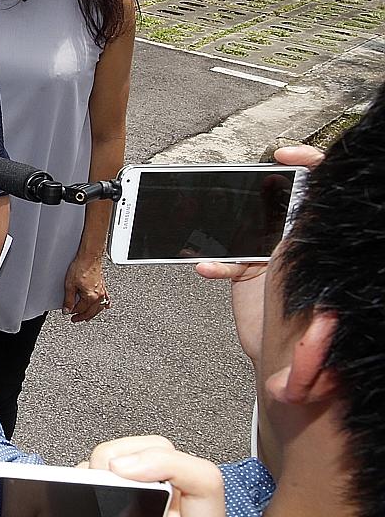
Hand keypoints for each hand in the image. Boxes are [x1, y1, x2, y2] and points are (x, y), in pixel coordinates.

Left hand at [63, 252, 109, 321]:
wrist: (89, 257)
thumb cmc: (81, 267)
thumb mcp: (69, 285)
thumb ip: (68, 300)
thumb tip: (67, 310)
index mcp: (90, 297)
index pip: (80, 309)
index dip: (73, 312)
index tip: (68, 313)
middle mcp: (98, 296)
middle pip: (90, 311)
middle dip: (82, 316)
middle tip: (76, 319)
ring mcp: (102, 291)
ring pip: (98, 307)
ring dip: (92, 313)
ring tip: (87, 317)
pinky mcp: (103, 286)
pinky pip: (106, 299)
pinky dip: (104, 305)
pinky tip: (105, 306)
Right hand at [195, 144, 323, 361]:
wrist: (289, 361)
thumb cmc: (311, 320)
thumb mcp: (307, 261)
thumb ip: (304, 228)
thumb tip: (311, 189)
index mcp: (311, 236)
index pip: (315, 190)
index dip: (307, 163)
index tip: (282, 156)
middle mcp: (291, 242)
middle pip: (271, 204)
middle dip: (249, 193)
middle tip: (228, 185)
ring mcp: (267, 255)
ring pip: (240, 230)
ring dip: (218, 233)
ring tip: (202, 233)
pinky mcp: (246, 273)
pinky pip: (224, 261)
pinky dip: (213, 263)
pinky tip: (206, 267)